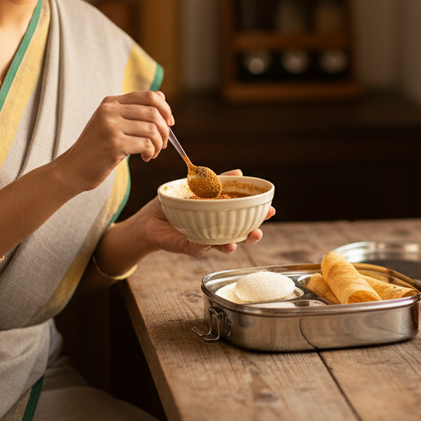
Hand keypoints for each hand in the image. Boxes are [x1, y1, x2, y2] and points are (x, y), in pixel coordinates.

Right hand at [54, 90, 173, 193]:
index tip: (169, 123)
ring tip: (152, 152)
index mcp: (111, 102)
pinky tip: (146, 157)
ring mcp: (111, 127)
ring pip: (153, 129)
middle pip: (154, 112)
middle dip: (165, 130)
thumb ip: (133, 110)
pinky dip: (152, 152)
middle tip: (162, 143)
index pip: (149, 95)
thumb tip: (162, 97)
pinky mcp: (114, 145)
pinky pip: (146, 144)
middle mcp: (110, 111)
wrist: (73, 169)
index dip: (166, 109)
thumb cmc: (96, 148)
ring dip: (159, 144)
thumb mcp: (111, 122)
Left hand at [139, 169, 275, 255]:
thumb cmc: (175, 203)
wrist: (149, 219)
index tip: (271, 210)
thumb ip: (218, 182)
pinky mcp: (188, 247)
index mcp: (221, 215)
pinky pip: (197, 248)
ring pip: (221, 245)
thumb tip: (239, 172)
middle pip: (239, 234)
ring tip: (235, 244)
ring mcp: (203, 239)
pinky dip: (203, 246)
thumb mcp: (197, 187)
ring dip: (230, 245)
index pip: (244, 215)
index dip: (259, 214)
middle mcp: (216, 229)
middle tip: (258, 232)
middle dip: (251, 235)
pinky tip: (208, 243)